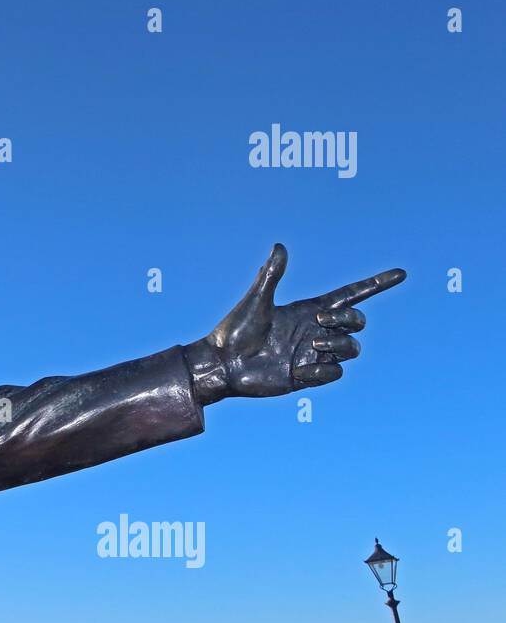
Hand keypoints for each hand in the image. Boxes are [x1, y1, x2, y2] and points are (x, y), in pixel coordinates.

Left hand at [183, 244, 404, 404]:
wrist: (222, 364)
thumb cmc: (234, 330)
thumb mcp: (256, 301)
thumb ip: (271, 276)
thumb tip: (279, 247)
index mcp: (307, 310)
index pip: (351, 296)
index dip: (376, 284)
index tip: (401, 274)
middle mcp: (315, 330)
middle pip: (358, 322)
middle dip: (349, 320)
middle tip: (319, 321)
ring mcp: (313, 353)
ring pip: (351, 348)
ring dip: (338, 343)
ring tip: (312, 343)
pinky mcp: (307, 376)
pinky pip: (334, 372)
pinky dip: (323, 370)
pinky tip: (299, 370)